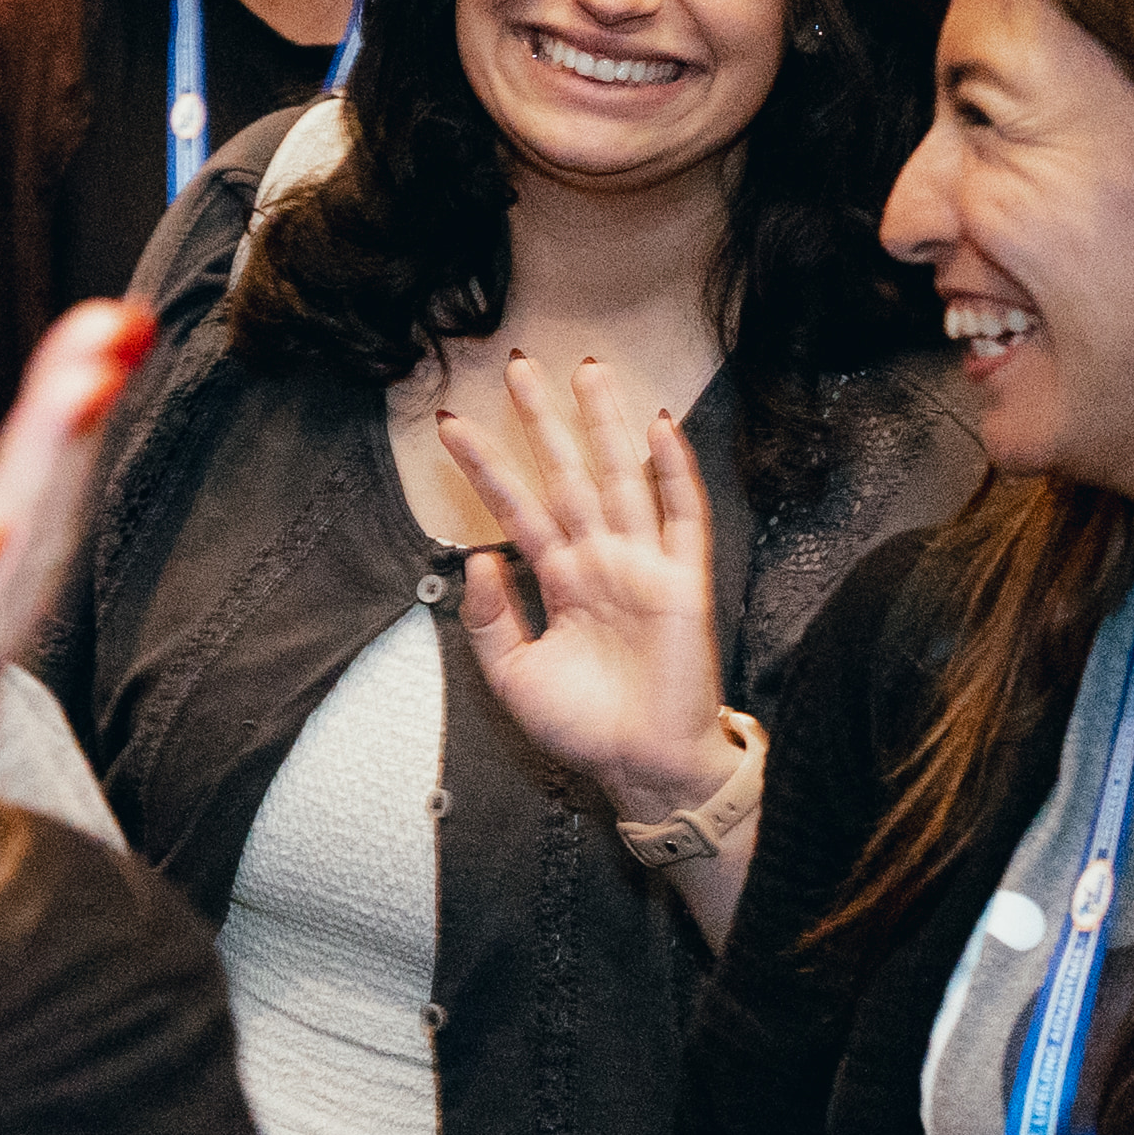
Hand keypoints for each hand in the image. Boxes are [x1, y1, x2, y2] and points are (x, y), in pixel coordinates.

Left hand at [421, 350, 732, 831]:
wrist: (643, 769)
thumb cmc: (586, 729)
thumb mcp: (514, 677)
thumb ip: (490, 620)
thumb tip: (478, 556)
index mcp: (562, 581)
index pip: (517, 509)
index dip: (486, 466)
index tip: (451, 425)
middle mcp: (601, 562)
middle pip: (568, 474)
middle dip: (544, 422)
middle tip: (519, 365)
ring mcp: (642, 566)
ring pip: (621, 477)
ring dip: (605, 424)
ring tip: (587, 371)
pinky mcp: (682, 581)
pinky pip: (681, 515)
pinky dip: (674, 471)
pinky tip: (657, 427)